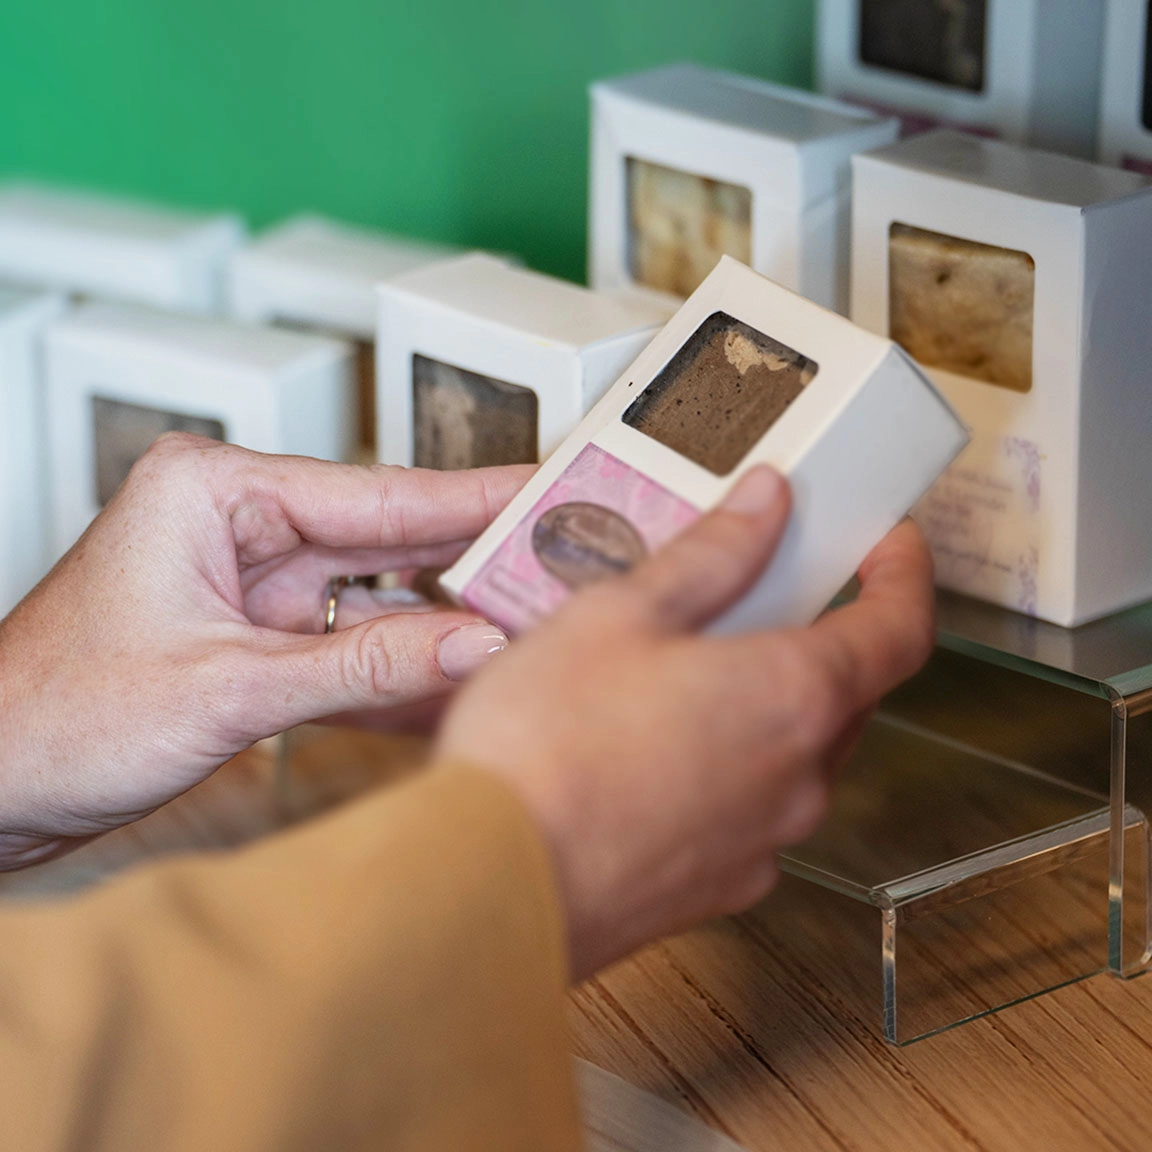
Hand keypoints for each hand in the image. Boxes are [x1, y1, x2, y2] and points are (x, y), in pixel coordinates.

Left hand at [0, 435, 529, 867]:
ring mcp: (255, 580)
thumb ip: (364, 667)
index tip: (551, 494)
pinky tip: (464, 680)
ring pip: (380, 594)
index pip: (379, 494)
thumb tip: (474, 645)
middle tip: (564, 560)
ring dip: (449, 620)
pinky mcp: (261, 635)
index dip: (475, 500)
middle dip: (476, 558)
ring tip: (536, 621)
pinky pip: (352, 645)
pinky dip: (402, 669)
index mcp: (218, 491)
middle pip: (390, 537)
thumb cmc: (54, 718)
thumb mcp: (228, 690)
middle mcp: (242, 522)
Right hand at [435, 467, 934, 980]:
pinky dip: (729, 769)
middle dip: (822, 637)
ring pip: (796, 753)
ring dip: (767, 707)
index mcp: (791, 694)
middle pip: (848, 690)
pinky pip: (751, 810)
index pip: (900, 628)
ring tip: (684, 677)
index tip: (891, 546)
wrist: (494, 886)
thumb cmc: (545, 748)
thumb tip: (767, 503)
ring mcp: (764, 841)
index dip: (906, 576)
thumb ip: (711, 554)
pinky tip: (652, 754)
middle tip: (764, 598)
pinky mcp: (721, 886)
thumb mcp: (619, 614)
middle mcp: (798, 777)